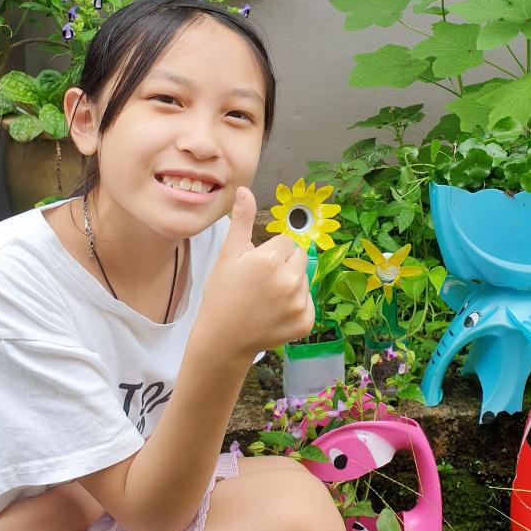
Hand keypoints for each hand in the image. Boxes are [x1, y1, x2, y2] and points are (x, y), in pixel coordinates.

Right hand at [198, 186, 314, 357]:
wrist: (223, 339)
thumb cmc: (222, 294)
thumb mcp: (228, 255)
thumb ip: (241, 221)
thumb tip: (245, 190)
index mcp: (270, 260)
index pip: (286, 241)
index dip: (270, 251)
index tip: (255, 267)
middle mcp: (290, 281)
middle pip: (300, 256)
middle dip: (285, 264)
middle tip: (262, 281)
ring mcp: (300, 303)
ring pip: (304, 279)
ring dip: (291, 283)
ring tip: (266, 298)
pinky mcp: (306, 322)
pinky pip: (308, 301)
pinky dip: (296, 305)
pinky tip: (275, 312)